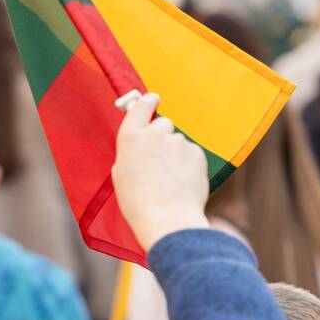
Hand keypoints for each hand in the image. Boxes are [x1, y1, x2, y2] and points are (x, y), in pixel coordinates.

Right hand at [111, 92, 208, 251]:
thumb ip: (132, 152)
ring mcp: (178, 142)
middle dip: (163, 137)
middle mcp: (155, 134)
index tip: (153, 100)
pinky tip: (183, 182)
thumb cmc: (139, 203)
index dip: (148, 102)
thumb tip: (142, 145)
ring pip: (178, 142)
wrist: (168, 219)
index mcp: (131, 137)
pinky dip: (189, 164)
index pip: (142, 105)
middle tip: (160, 160)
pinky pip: (192, 153)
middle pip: (163, 124)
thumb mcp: (122, 174)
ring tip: (171, 180)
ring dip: (176, 154)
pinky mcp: (197, 153)